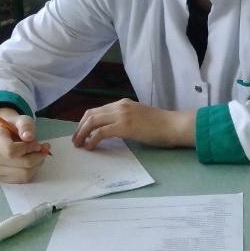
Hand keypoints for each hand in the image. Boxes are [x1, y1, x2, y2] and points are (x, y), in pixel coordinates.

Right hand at [0, 109, 49, 183]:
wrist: (5, 136)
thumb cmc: (14, 128)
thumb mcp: (21, 120)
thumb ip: (25, 125)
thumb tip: (29, 137)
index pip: (11, 151)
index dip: (29, 148)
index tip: (37, 143)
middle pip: (22, 164)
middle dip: (37, 156)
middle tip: (42, 148)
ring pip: (25, 174)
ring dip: (37, 164)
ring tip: (37, 154)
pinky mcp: (2, 179)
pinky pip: (23, 179)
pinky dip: (32, 171)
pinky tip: (31, 162)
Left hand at [71, 99, 195, 150]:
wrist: (173, 125)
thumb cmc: (161, 125)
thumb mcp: (139, 117)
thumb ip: (125, 120)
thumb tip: (113, 130)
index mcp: (123, 103)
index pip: (97, 110)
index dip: (85, 122)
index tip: (81, 133)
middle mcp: (119, 106)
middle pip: (91, 114)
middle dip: (79, 127)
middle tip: (76, 141)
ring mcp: (121, 115)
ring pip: (92, 121)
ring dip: (82, 133)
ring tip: (79, 145)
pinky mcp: (124, 126)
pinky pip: (100, 132)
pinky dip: (92, 140)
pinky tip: (90, 147)